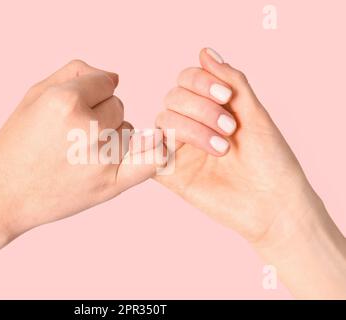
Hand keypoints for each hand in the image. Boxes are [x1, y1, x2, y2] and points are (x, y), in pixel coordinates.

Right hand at [0, 59, 159, 235]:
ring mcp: (101, 157)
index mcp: (65, 101)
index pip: (104, 81)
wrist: (5, 194)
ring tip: (83, 152)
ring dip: (113, 135)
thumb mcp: (34, 95)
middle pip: (118, 105)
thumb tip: (113, 76)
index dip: (90, 91)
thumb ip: (74, 73)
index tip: (75, 106)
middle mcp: (87, 127)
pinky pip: (151, 161)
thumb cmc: (17, 144)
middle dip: (100, 112)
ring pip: (129, 130)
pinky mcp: (110, 184)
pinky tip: (153, 148)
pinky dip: (155, 153)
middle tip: (74, 133)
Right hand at [155, 48, 319, 242]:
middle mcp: (191, 126)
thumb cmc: (271, 161)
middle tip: (230, 128)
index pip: (186, 80)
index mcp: (210, 109)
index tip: (226, 97)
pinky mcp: (169, 174)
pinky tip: (173, 151)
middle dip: (200, 108)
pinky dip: (151, 148)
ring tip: (222, 149)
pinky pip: (146, 156)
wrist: (275, 204)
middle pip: (173, 98)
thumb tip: (204, 51)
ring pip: (163, 121)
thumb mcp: (255, 114)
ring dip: (191, 128)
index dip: (201, 82)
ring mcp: (178, 149)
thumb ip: (231, 81)